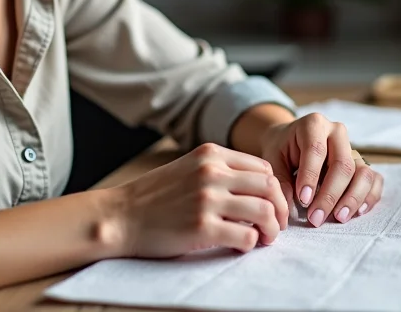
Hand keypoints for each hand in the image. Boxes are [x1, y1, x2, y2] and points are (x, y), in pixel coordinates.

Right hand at [112, 142, 288, 257]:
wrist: (119, 216)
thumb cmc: (154, 197)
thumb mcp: (187, 168)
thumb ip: (218, 171)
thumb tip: (256, 187)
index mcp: (210, 155)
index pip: (263, 167)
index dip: (274, 189)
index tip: (272, 205)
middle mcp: (212, 173)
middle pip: (270, 187)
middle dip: (281, 208)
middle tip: (278, 225)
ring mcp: (207, 200)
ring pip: (264, 211)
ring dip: (272, 228)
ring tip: (266, 238)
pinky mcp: (202, 228)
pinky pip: (246, 236)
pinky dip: (251, 244)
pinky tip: (242, 246)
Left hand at [260, 113, 383, 227]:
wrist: (291, 140)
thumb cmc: (282, 150)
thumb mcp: (273, 160)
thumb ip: (280, 181)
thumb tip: (290, 209)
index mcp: (313, 125)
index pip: (316, 150)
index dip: (311, 176)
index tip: (303, 200)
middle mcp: (337, 133)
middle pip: (343, 164)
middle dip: (330, 195)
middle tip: (316, 218)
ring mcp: (353, 148)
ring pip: (363, 172)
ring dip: (352, 198)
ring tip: (338, 218)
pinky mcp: (363, 162)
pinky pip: (375, 179)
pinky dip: (369, 197)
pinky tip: (357, 213)